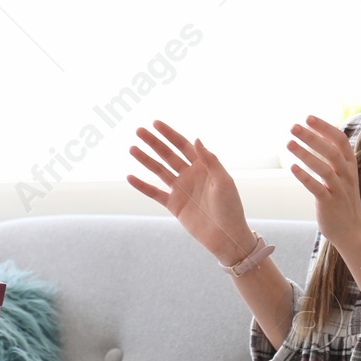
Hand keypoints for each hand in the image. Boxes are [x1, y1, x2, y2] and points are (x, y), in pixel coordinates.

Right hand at [127, 120, 253, 265]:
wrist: (226, 236)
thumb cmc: (230, 208)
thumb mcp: (223, 181)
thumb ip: (210, 160)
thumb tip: (195, 139)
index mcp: (204, 166)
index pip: (184, 145)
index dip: (170, 134)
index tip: (155, 123)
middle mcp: (190, 175)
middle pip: (168, 155)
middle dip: (154, 142)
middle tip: (139, 131)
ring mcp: (181, 190)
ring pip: (159, 170)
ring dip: (146, 159)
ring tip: (132, 148)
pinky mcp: (174, 205)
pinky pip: (155, 193)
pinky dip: (142, 186)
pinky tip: (130, 177)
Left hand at [285, 114, 360, 249]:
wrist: (352, 230)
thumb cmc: (341, 198)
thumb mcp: (342, 174)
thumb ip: (332, 157)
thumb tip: (315, 136)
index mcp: (350, 164)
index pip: (340, 140)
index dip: (325, 127)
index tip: (308, 117)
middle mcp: (347, 174)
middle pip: (331, 151)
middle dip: (312, 137)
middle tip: (293, 127)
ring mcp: (339, 189)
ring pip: (324, 168)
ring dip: (306, 155)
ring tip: (289, 143)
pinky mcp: (330, 203)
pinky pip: (317, 188)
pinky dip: (305, 177)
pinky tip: (292, 168)